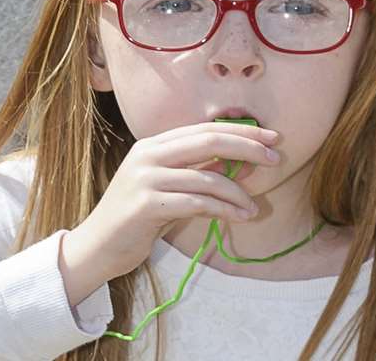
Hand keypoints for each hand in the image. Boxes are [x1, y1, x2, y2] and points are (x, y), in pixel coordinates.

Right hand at [57, 122, 279, 305]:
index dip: (242, 131)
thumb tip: (244, 161)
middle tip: (276, 158)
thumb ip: (199, 172)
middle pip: (209, 140)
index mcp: (153, 145)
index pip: (205, 128)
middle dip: (248, 147)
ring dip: (238, 192)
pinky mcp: (147, 204)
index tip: (272, 138)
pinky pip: (197, 202)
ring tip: (253, 207)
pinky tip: (240, 217)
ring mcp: (146, 178)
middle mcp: (148, 154)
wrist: (98, 246)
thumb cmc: (137, 218)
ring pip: (208, 177)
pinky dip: (225, 209)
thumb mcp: (169, 188)